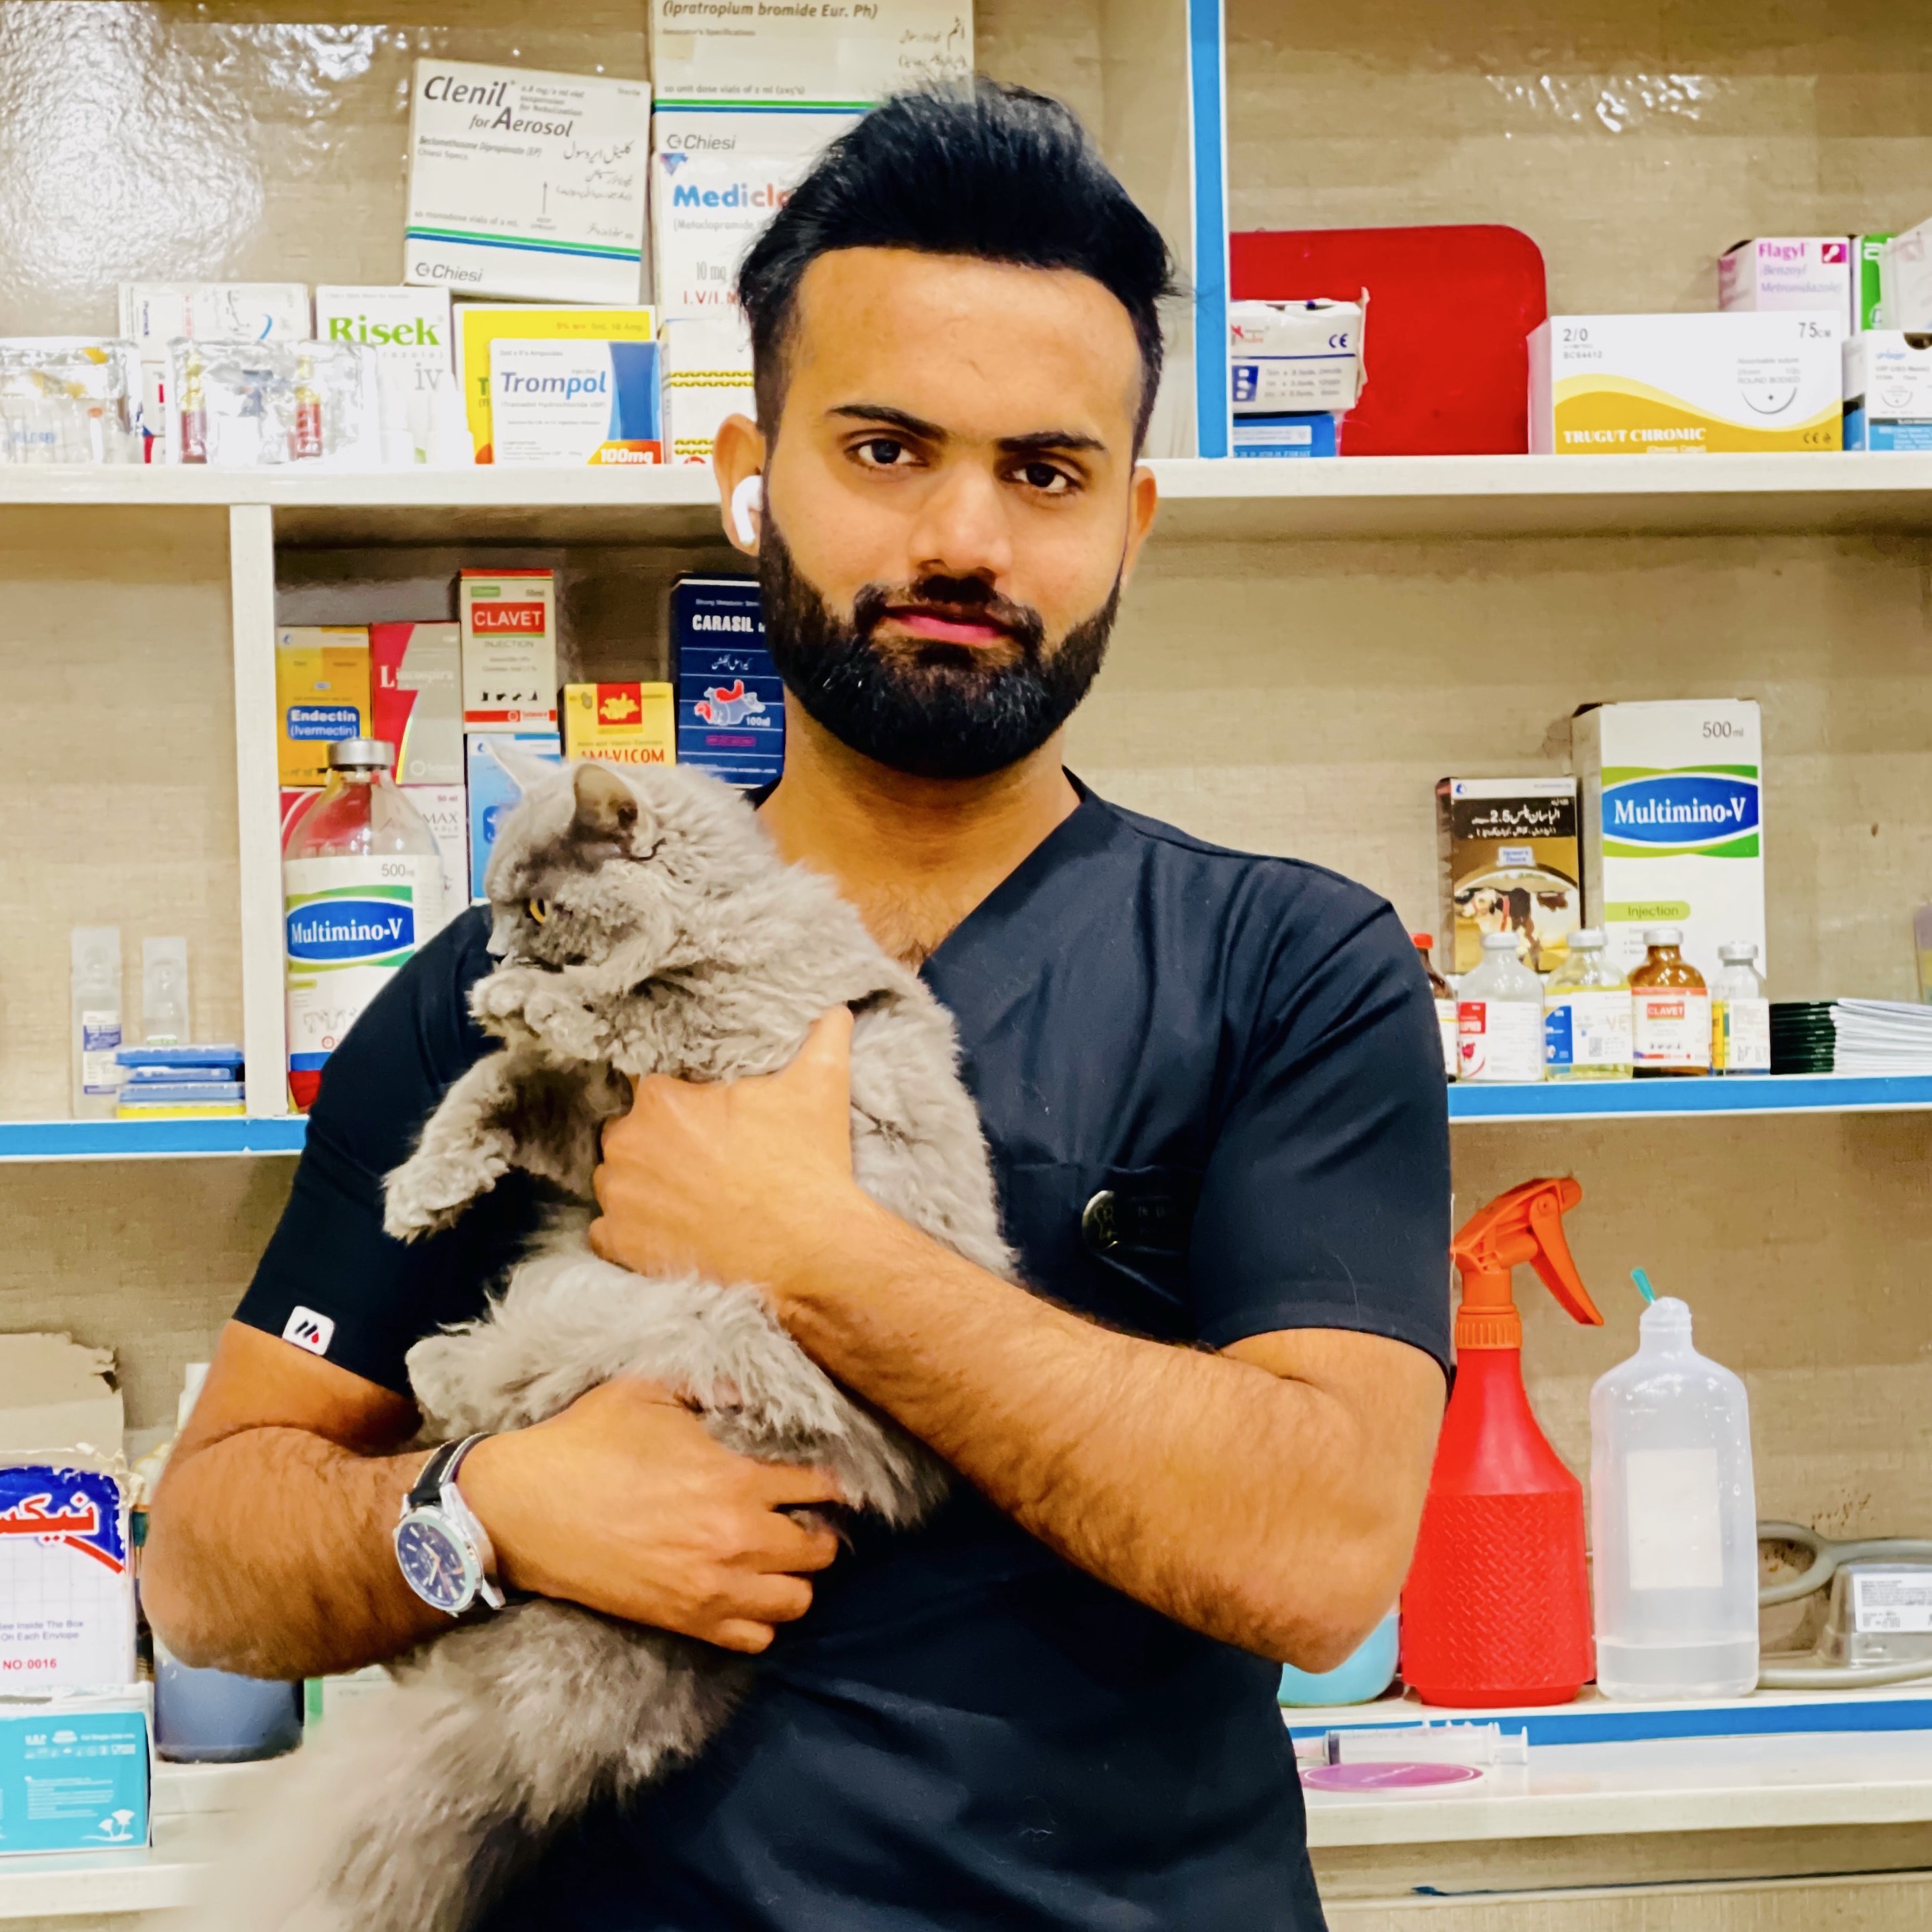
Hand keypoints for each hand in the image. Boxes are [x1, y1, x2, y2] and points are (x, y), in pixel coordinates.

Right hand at [458, 1378, 842, 1652]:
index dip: (831, 1481)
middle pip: (820, 1550)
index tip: (824, 1478)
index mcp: (736, 1478)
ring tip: (777, 1556)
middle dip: (819, 1530)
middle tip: (800, 1517)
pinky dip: (762, 1620)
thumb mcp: (651, 1390)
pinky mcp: (685, 1621)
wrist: (524, 1509)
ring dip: (797, 1577)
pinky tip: (747, 1590)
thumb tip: (756, 1390)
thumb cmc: (585, 1442)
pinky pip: (755, 1637)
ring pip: (797, 1601)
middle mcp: (737, 1538)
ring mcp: (713, 1587)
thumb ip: (714, 1388)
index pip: (821, 1487)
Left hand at [588, 1008, 877, 1300]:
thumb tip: (837, 1011)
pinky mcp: (621, 1243)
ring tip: (687, 1198)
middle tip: (702, 1160)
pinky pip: (606, 1231)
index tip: (704, 1119)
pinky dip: (629, 1232)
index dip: (679, 1102)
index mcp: (662, 1099)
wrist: (809, 1251)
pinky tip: (668, 1231)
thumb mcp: (820, 1087)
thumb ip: (823, 1039)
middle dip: (658, 1143)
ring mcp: (620, 1197)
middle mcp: (628, 1143)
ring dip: (641, 1185)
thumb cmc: (806, 1165)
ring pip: (616, 1179)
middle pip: (629, 1132)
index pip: (649, 1085)